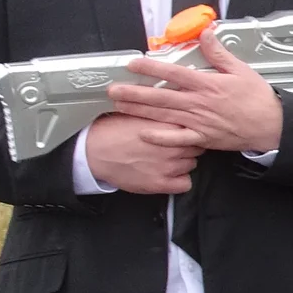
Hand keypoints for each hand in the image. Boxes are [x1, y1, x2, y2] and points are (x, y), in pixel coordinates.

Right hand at [84, 112, 203, 193]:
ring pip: (192, 164)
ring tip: (167, 160)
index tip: (183, 132)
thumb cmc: (114, 130)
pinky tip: (169, 175)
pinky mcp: (160, 183)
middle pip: (197, 146)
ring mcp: (168, 166)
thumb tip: (176, 108)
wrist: (95, 151)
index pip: (194, 127)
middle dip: (187, 146)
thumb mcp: (140, 113)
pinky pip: (185, 184)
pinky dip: (180, 181)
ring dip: (183, 162)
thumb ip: (161, 112)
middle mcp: (172, 145)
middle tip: (173, 146)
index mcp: (168, 125)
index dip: (189, 130)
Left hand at [105, 30, 285, 151]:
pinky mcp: (202, 138)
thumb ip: (219, 52)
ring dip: (139, 110)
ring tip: (120, 106)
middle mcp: (198, 103)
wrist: (271, 126)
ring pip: (163, 115)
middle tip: (113, 90)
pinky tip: (143, 133)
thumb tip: (206, 33)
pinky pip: (177, 139)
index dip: (150, 67)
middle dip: (134, 92)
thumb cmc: (258, 99)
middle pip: (160, 95)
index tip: (133, 63)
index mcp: (207, 84)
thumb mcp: (241, 69)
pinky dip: (160, 137)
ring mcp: (198, 122)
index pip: (172, 72)